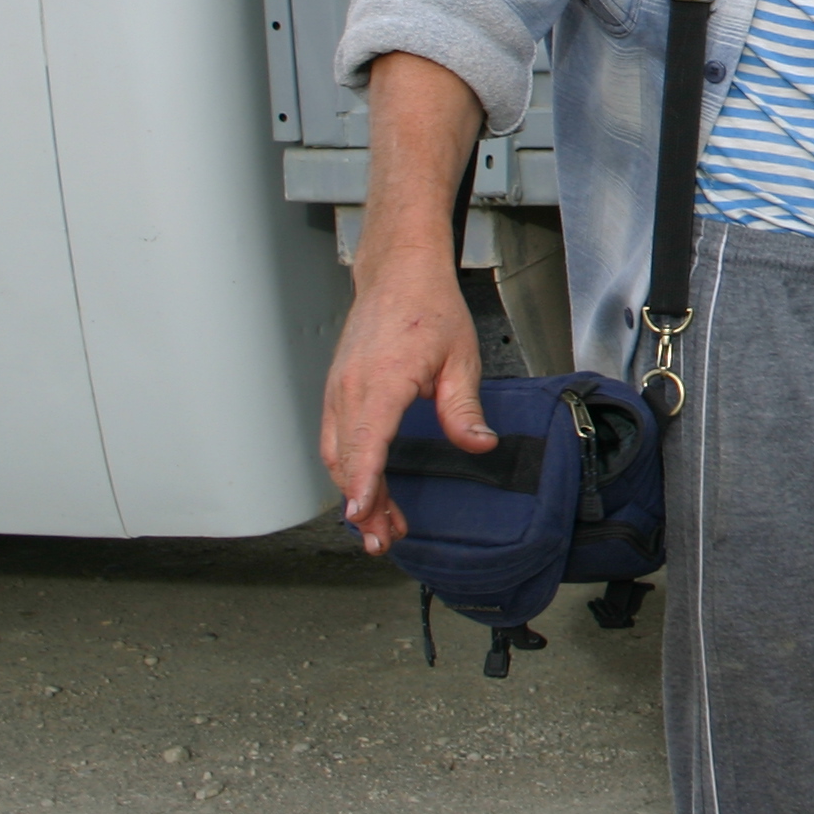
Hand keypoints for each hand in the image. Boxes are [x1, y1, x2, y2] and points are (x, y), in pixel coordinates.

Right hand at [319, 251, 489, 556]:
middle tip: (384, 539)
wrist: (398, 273)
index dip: (364, 481)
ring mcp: (338, 390)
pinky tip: (366, 490)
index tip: (363, 513)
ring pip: (335, 455)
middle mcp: (350, 388)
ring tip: (379, 525)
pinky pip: (334, 439)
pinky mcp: (337, 391)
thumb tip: (479, 444)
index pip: (366, 440)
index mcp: (382, 380)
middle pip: (347, 459)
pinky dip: (347, 469)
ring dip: (354, 492)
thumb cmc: (429, 308)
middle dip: (363, 505)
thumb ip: (463, 407)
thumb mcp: (461, 358)